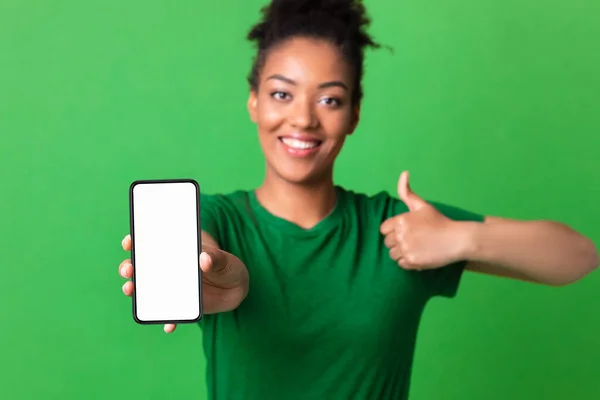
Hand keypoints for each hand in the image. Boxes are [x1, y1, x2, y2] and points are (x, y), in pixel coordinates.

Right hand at [119, 234, 248, 332]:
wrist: (237, 287)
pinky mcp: (179, 307)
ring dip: (136, 292)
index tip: (129, 242)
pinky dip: (168, 321)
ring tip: (131, 291)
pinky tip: (169, 325)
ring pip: (147, 291)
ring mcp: (171, 289)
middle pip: (140, 268)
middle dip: (129, 267)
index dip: (135, 241)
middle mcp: (167, 270)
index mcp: (175, 252)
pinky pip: (169, 315)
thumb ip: (216, 258)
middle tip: (129, 269)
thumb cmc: (227, 266)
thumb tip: (204, 258)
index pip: (149, 244)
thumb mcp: (225, 259)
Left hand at [380, 171, 467, 269]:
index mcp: (401, 220)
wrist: (457, 239)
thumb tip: (403, 173)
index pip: (384, 229)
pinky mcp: (411, 261)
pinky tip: (418, 255)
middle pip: (387, 243)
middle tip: (413, 240)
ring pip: (393, 254)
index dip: (393, 230)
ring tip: (415, 248)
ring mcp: (406, 249)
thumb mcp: (422, 205)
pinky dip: (407, 262)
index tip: (405, 231)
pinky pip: (401, 264)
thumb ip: (407, 192)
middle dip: (397, 242)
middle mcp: (400, 235)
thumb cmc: (439, 221)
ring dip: (401, 253)